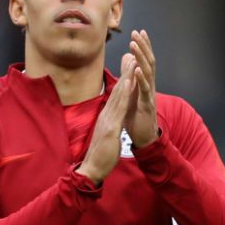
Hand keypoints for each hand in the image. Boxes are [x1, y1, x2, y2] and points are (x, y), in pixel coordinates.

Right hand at [79, 55, 138, 184]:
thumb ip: (111, 126)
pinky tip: (130, 82)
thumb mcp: (108, 136)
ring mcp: (107, 120)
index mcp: (106, 117)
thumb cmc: (100, 156)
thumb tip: (114, 120)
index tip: (128, 66)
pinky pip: (120, 108)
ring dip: (126, 77)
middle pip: (117, 90)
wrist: (92, 170)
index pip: (116, 96)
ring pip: (118, 95)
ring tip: (132, 61)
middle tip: (131, 54)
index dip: (123, 80)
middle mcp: (106, 115)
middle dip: (125, 72)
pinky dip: (125, 94)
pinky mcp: (110, 128)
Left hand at [126, 29, 158, 147]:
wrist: (143, 136)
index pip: (146, 60)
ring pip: (147, 72)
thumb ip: (131, 75)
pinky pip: (144, 89)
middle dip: (143, 46)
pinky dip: (141, 78)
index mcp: (145, 82)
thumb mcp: (133, 92)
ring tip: (133, 45)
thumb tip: (129, 58)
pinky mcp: (147, 105)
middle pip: (149, 62)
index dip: (143, 46)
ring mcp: (150, 94)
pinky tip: (137, 69)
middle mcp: (150, 85)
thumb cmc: (137, 115)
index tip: (138, 31)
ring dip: (140, 57)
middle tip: (136, 32)